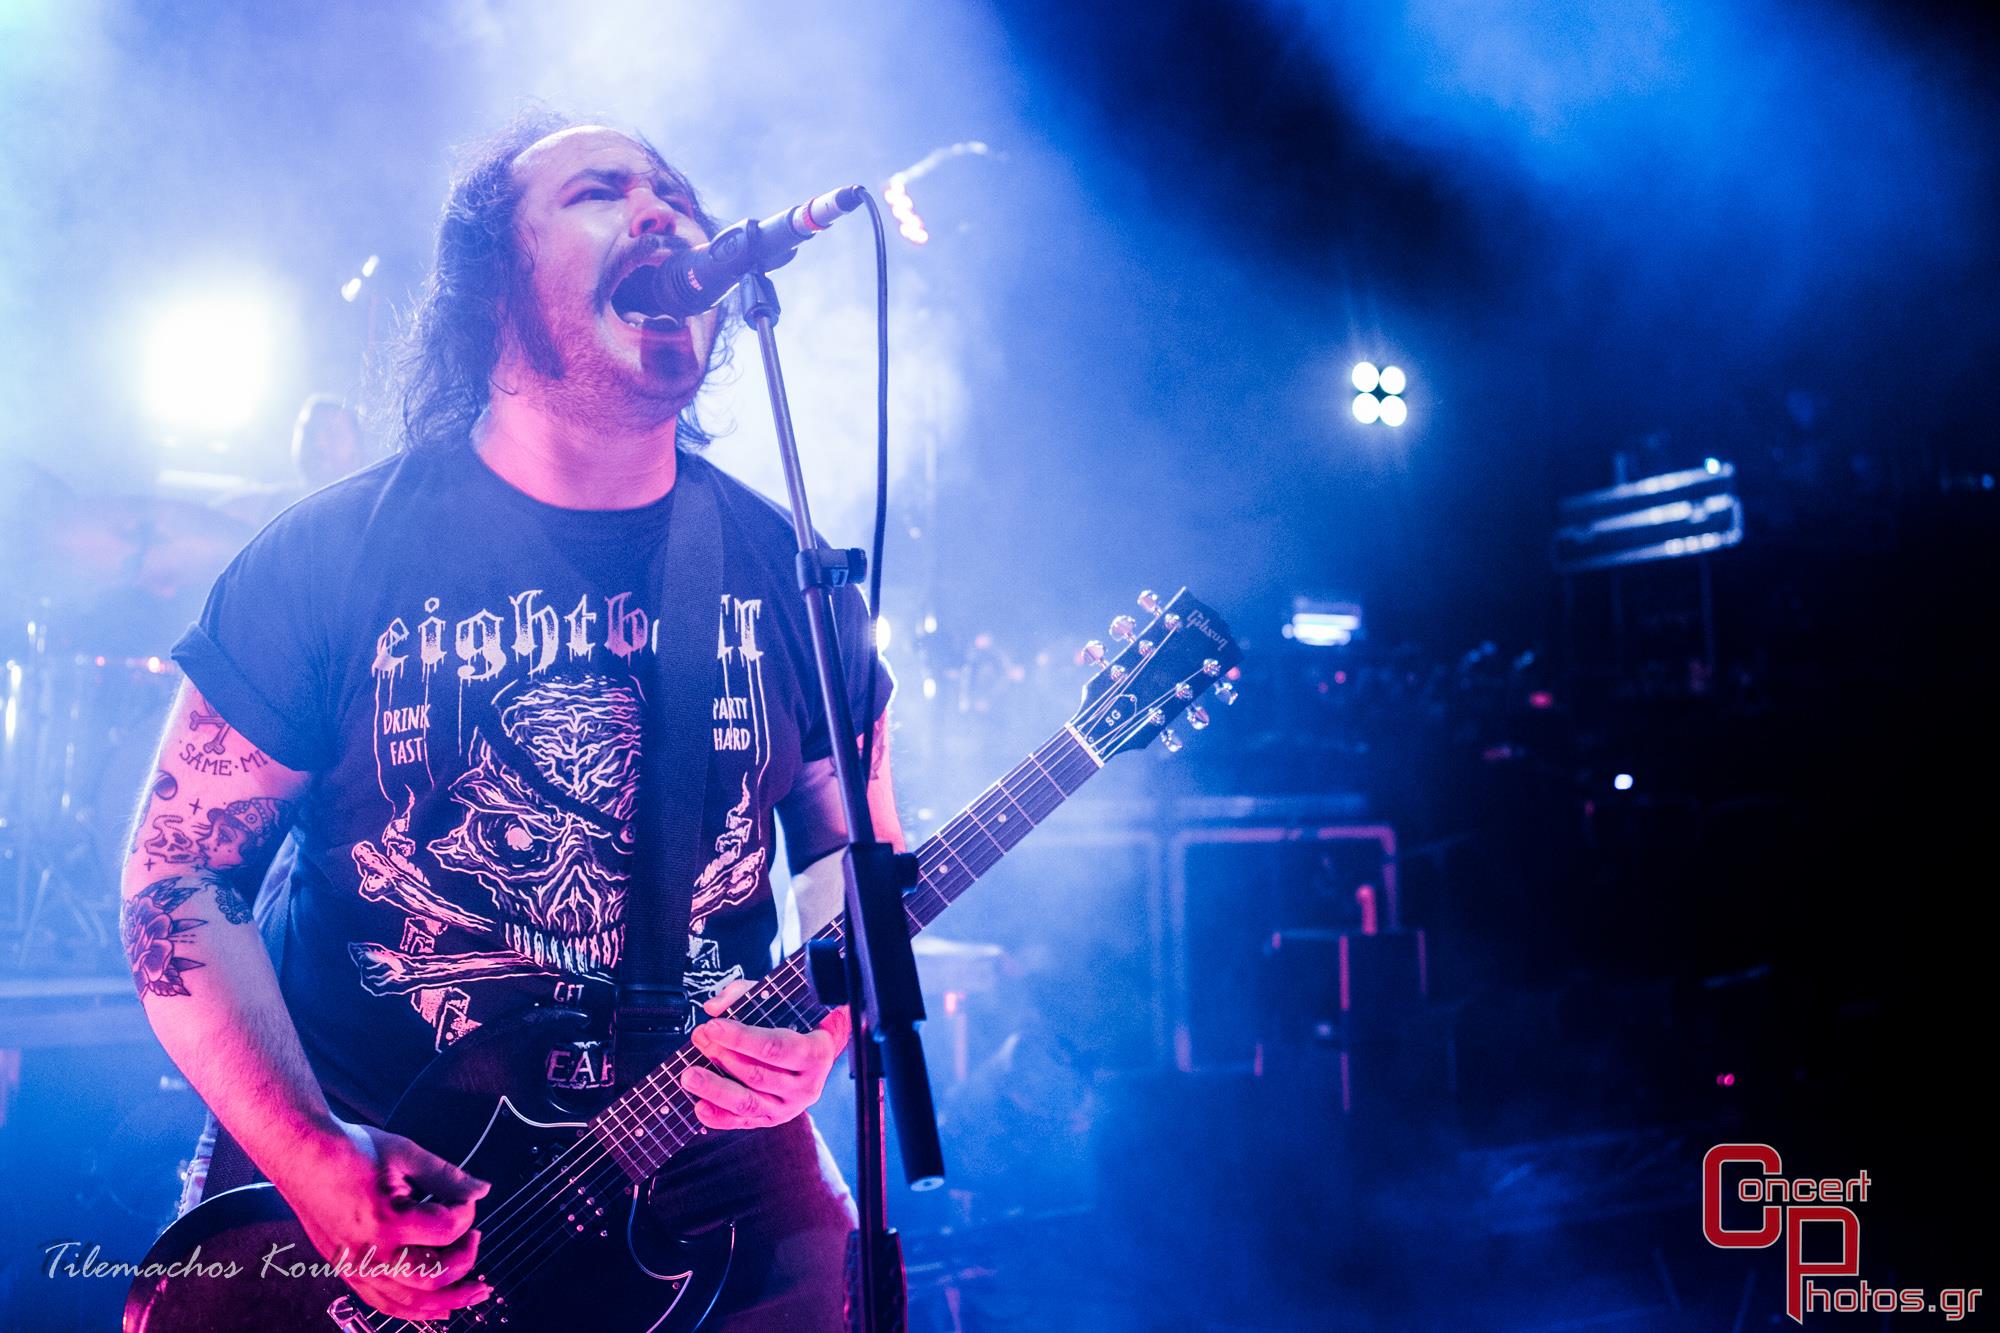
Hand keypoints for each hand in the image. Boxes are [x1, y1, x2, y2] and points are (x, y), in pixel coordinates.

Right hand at [273, 1120, 491, 1320]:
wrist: (302, 1154)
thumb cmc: (349, 1150)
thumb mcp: (405, 1154)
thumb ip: (447, 1176)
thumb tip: (481, 1189)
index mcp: (386, 1220)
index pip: (447, 1229)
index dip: (467, 1211)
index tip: (467, 1198)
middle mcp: (370, 1252)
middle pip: (433, 1277)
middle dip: (466, 1263)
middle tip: (476, 1241)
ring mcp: (355, 1266)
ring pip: (408, 1302)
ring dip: (446, 1301)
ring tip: (471, 1294)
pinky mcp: (346, 1270)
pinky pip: (382, 1303)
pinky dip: (412, 1310)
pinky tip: (434, 1309)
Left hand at [680, 980, 851, 1130]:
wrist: (815, 1055)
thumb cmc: (794, 1024)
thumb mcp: (777, 1002)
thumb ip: (743, 995)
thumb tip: (713, 1008)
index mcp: (815, 1053)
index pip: (775, 1047)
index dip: (741, 1038)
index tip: (712, 1026)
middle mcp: (806, 1086)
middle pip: (758, 1076)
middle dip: (723, 1058)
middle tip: (699, 1040)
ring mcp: (789, 1107)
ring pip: (749, 1103)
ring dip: (715, 1089)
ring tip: (690, 1076)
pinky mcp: (772, 1120)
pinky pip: (743, 1122)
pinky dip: (719, 1117)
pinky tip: (700, 1106)